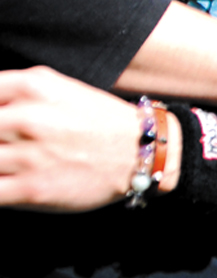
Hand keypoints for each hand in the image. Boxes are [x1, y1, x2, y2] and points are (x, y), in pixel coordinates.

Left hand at [0, 66, 141, 211]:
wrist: (141, 152)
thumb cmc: (98, 120)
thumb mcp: (56, 87)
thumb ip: (12, 91)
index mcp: (31, 87)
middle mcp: (27, 118)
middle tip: (3, 145)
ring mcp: (28, 156)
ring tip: (8, 162)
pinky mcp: (31, 190)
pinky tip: (5, 183)